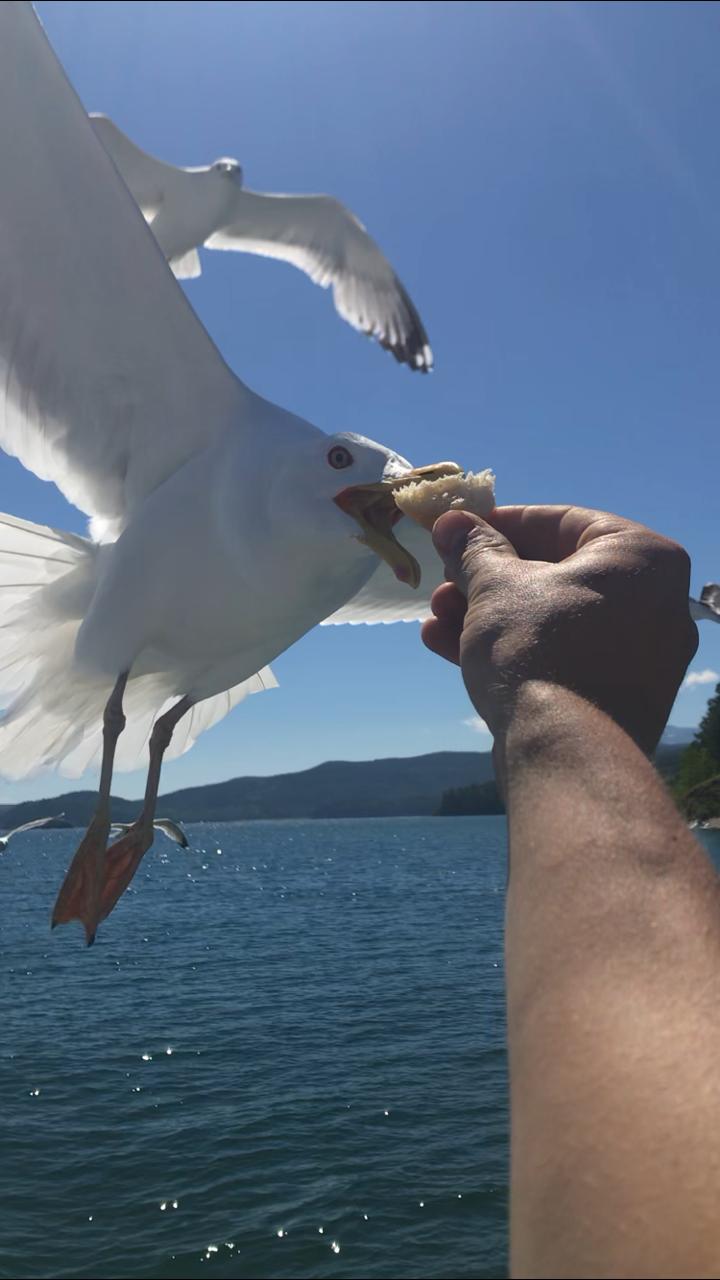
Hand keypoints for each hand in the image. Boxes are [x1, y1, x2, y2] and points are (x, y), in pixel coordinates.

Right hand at [422, 505, 697, 753]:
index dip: (500, 524)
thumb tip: (451, 523)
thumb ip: (474, 549)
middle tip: (443, 582)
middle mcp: (657, 603)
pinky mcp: (619, 697)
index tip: (457, 532)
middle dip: (487, 580)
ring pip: (553, 619)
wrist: (566, 755)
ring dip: (488, 616)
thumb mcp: (495, 587)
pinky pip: (562, 656)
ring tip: (437, 619)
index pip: (562, 522)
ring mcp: (642, 655)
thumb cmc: (538, 650)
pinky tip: (450, 648)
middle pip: (555, 574)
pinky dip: (514, 649)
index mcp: (642, 558)